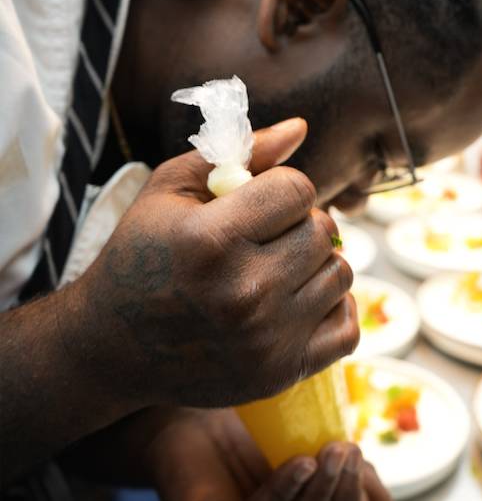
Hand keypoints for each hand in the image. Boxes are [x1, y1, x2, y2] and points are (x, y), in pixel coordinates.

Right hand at [69, 118, 358, 409]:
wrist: (113, 345)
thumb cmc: (141, 255)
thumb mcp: (170, 190)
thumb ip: (238, 152)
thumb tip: (301, 127)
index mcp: (211, 242)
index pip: (298, 190)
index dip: (281, 187)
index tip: (260, 200)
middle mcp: (243, 294)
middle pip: (322, 231)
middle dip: (299, 222)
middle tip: (267, 234)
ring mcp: (266, 340)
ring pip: (340, 273)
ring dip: (316, 262)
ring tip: (278, 264)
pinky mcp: (281, 374)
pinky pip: (348, 328)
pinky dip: (333, 307)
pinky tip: (300, 298)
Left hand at [143, 407, 389, 500]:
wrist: (194, 410)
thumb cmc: (252, 431)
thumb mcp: (306, 447)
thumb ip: (340, 471)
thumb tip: (383, 498)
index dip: (355, 497)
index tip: (364, 460)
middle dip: (342, 493)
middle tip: (350, 452)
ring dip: (320, 489)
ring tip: (335, 451)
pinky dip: (284, 487)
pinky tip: (301, 462)